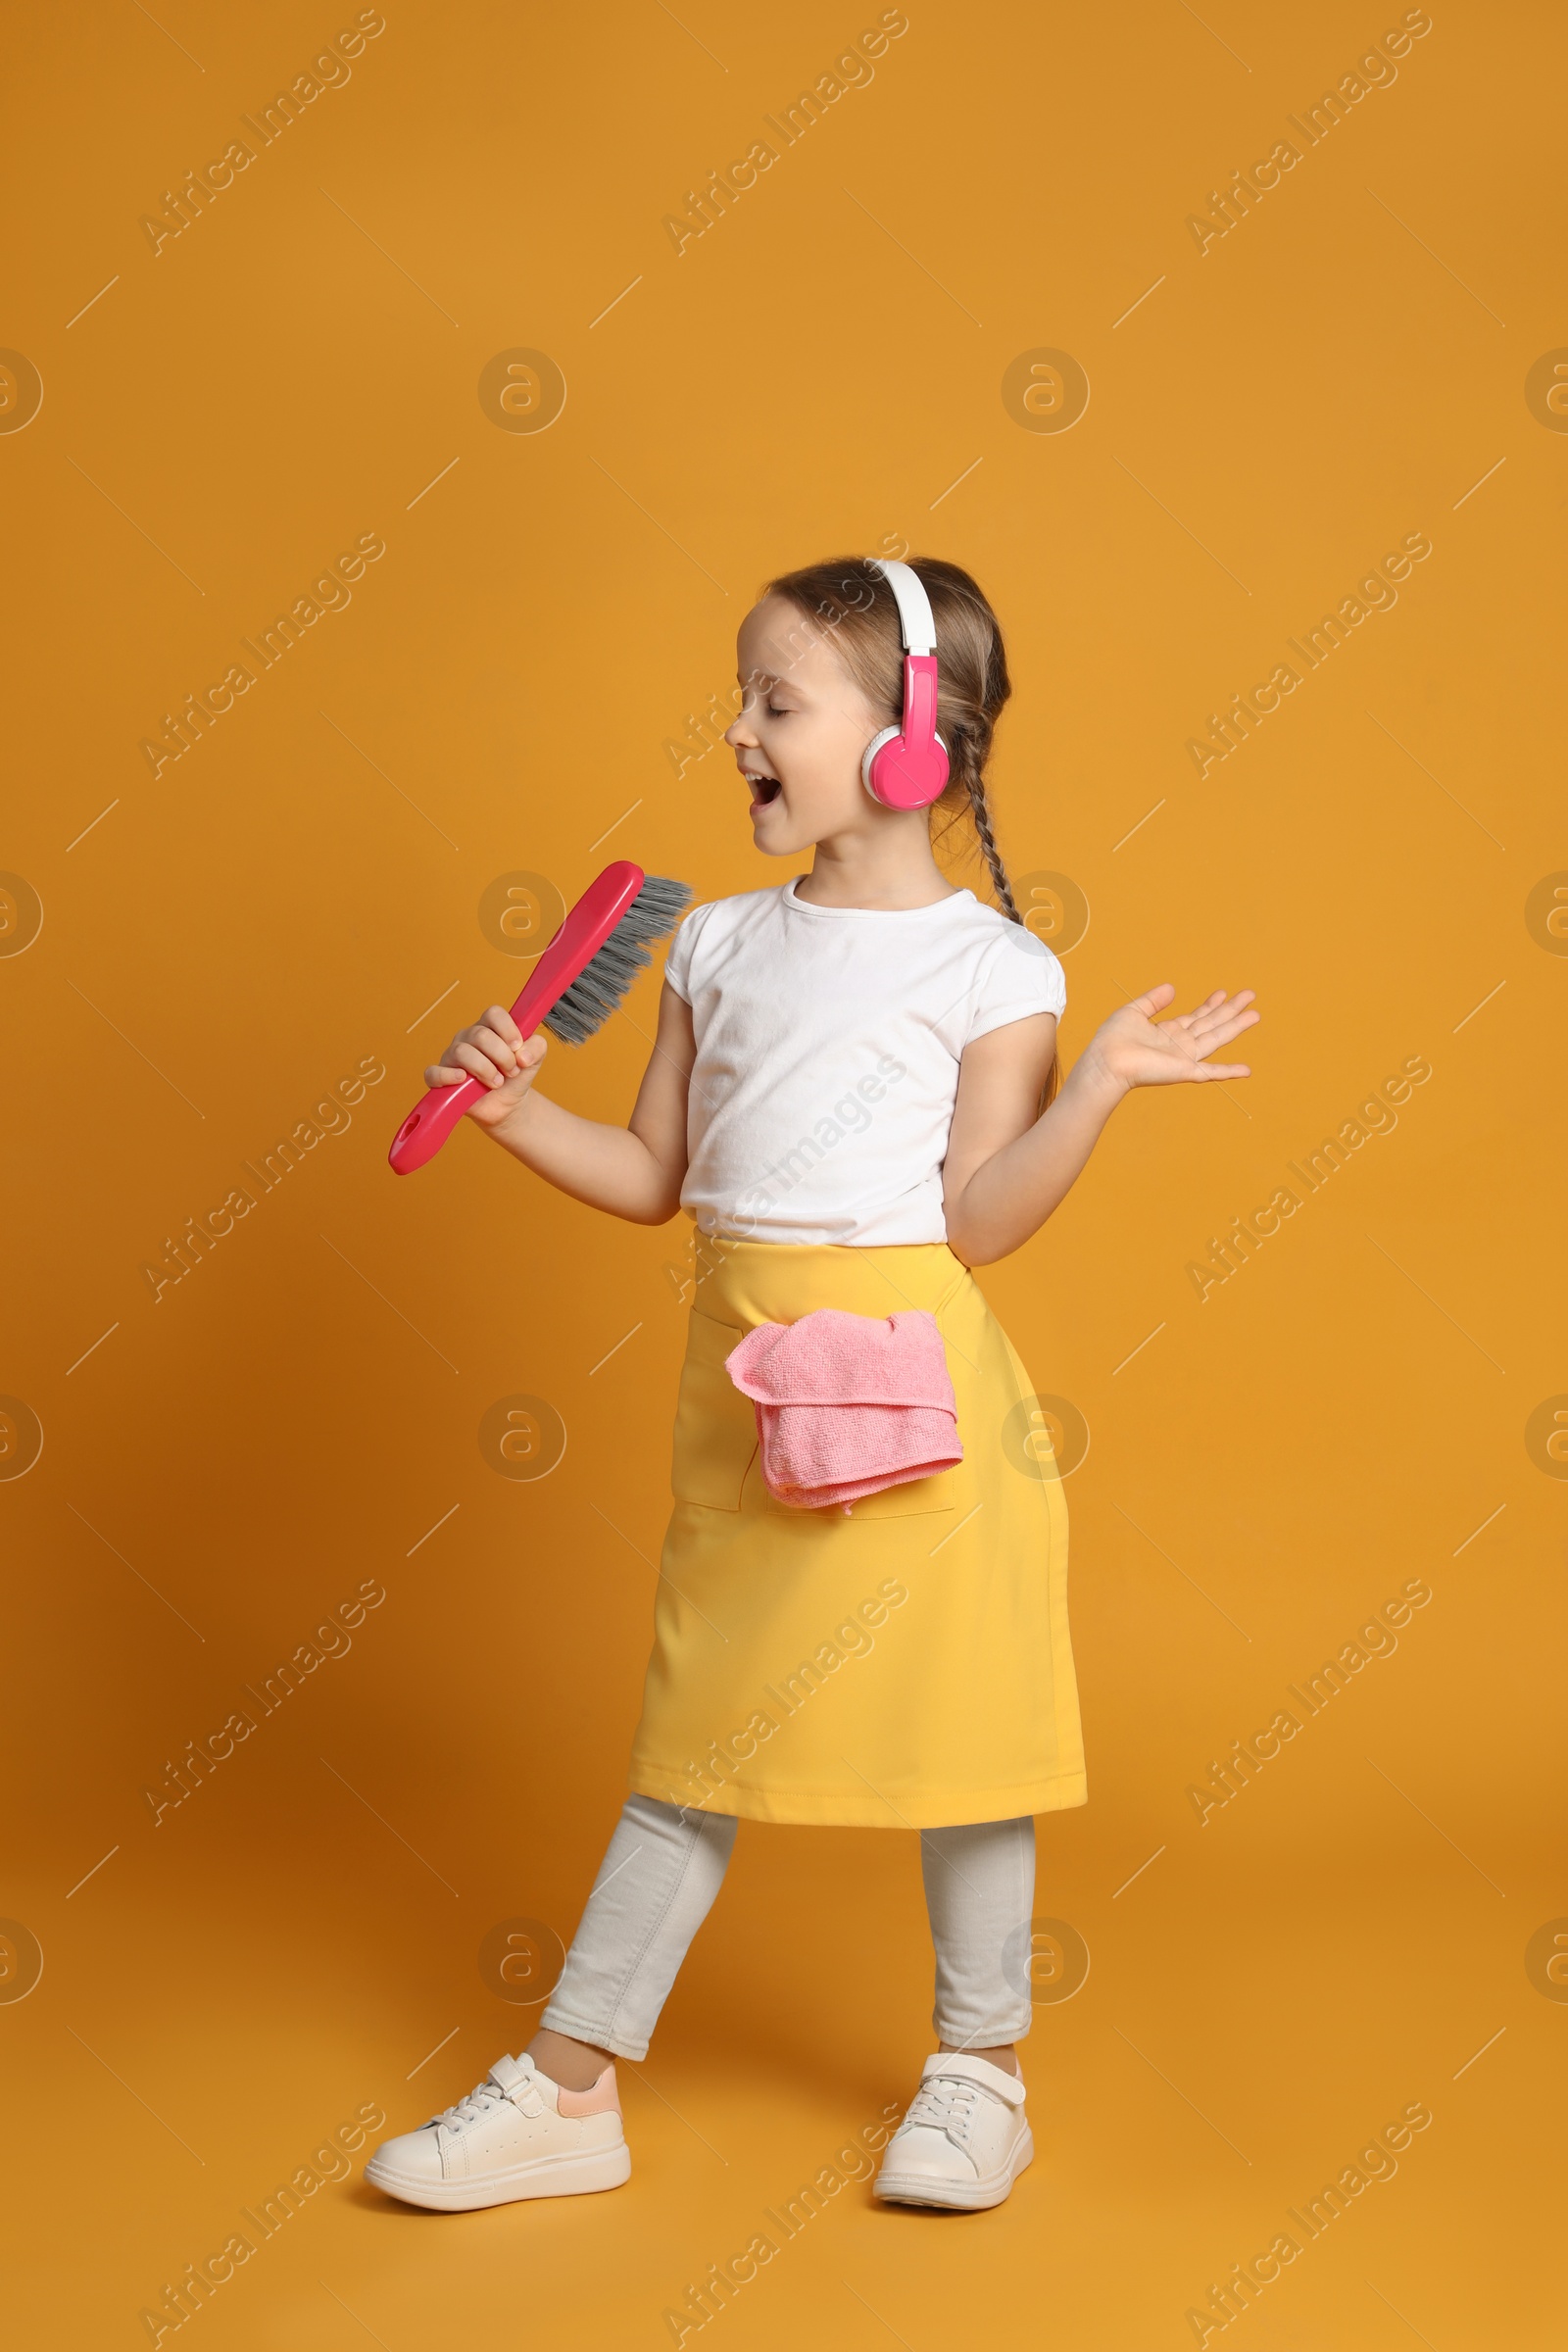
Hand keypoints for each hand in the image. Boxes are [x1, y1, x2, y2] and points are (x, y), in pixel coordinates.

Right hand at [425, 1005, 547, 1127]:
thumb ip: (537, 1047)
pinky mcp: (441, 1077)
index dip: (508, 1030)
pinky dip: (448, 1076)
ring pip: (462, 1052)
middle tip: (511, 1071)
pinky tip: (463, 1080)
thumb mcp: (534, 1059)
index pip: (493, 1014)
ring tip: (497, 1083)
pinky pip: (434, 1072)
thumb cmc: (515, 1076)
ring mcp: (452, 1056)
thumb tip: (522, 1055)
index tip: (517, 1048)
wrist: (508, 1105)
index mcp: (488, 1027)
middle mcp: (468, 1037)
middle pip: (481, 1035)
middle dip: (502, 1057)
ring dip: (485, 1070)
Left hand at [1085, 984, 1258, 1092]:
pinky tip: (1247, 1070)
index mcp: (1168, 1032)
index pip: (1196, 1017)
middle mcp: (1180, 1045)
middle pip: (1212, 1024)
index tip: (1224, 992)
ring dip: (1236, 1027)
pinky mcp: (1184, 1070)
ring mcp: (1184, 1058)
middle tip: (1250, 995)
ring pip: (1216, 1038)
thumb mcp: (1133, 1012)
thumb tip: (1172, 988)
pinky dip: (1229, 1071)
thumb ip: (1153, 1001)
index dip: (1211, 1005)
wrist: (1105, 1062)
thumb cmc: (1112, 1041)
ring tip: (1255, 1014)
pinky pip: (1211, 1071)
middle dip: (1231, 1010)